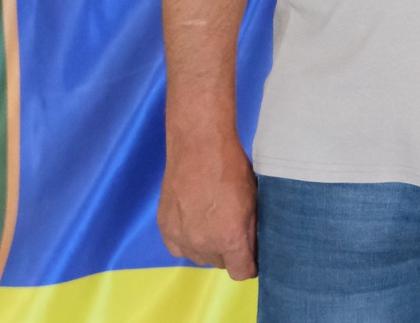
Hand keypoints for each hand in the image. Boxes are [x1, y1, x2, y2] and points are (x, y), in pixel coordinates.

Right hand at [158, 137, 257, 278]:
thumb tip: (254, 247)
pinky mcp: (165, 228)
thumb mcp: (254, 199)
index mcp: (230, 237)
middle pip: (220, 263)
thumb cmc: (232, 167)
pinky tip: (195, 222)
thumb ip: (252, 229)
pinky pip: (179, 248)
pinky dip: (188, 240)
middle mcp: (203, 243)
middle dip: (229, 251)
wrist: (199, 147)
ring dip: (208, 246)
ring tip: (214, 222)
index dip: (250, 266)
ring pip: (199, 256)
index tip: (253, 257)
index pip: (241, 272)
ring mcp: (181, 237)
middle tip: (233, 229)